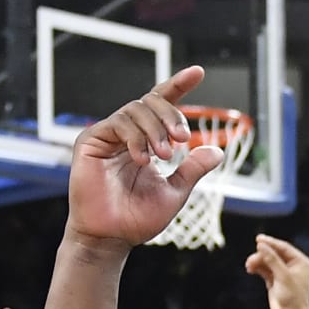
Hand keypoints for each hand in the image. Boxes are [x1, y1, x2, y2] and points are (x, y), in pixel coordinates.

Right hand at [65, 66, 222, 250]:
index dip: (179, 85)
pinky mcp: (90, 140)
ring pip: (135, 109)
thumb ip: (193, 169)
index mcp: (146, 141)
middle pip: (151, 101)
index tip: (199, 72)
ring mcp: (108, 135)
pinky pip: (117, 123)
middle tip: (183, 138)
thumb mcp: (176, 191)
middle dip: (171, 115)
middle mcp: (127, 133)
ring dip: (155, 129)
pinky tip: (143, 159)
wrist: (112, 236)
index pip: (162, 105)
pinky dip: (135, 138)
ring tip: (163, 155)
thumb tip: (218, 151)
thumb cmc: (138, 217)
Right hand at [246, 236, 308, 308]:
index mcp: (300, 262)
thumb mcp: (282, 276)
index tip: (258, 239)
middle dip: (261, 255)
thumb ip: (272, 260)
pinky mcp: (275, 280)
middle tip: (251, 260)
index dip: (270, 243)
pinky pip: (264, 269)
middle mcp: (293, 266)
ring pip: (267, 261)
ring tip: (249, 266)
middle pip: (274, 254)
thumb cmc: (292, 297)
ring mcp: (283, 273)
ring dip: (257, 262)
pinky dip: (257, 268)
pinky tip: (250, 269)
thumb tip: (261, 245)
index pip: (283, 248)